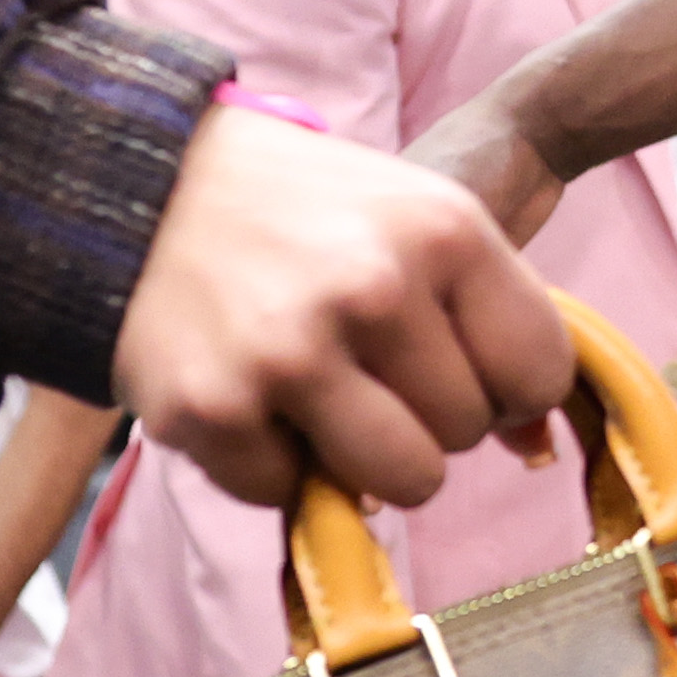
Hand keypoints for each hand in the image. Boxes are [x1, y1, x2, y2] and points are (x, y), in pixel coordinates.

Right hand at [111, 107, 574, 507]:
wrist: (138, 181)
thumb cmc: (298, 207)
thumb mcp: (413, 218)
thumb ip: (484, 314)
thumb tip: (534, 445)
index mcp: (441, 231)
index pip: (538, 373)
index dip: (504, 386)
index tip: (455, 366)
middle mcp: (374, 289)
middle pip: (465, 433)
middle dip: (423, 415)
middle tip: (362, 363)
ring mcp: (291, 354)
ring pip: (403, 485)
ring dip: (363, 458)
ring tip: (318, 395)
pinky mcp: (214, 409)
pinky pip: (290, 494)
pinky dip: (268, 460)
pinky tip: (244, 388)